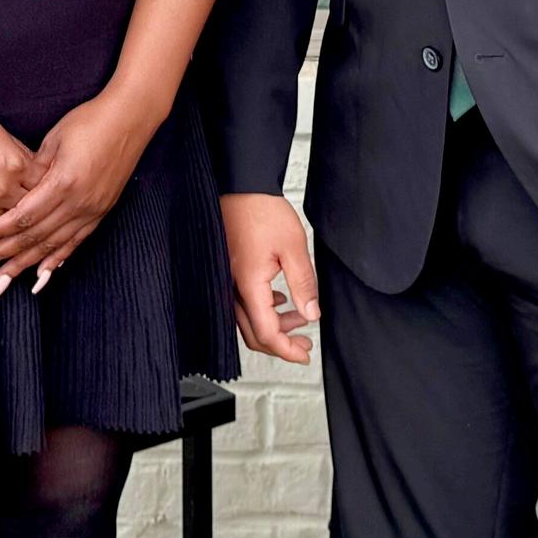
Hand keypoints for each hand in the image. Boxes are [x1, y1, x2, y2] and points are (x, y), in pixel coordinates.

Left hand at [0, 86, 160, 295]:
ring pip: (53, 246)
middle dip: (3, 256)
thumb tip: (15, 191)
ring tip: (2, 283)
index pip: (22, 216)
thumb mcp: (55, 140)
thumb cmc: (89, 122)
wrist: (130, 119)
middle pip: (34, 236)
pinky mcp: (101, 212)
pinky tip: (42, 276)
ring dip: (25, 265)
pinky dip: (56, 260)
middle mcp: (78, 203)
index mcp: (63, 183)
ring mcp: (92, 210)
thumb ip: (34, 169)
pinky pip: (75, 243)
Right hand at [0, 91, 40, 238]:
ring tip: (23, 233)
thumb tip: (34, 166)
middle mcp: (1, 190)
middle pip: (30, 210)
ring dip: (14, 228)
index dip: (50, 190)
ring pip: (7, 227)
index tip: (54, 194)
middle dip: (37, 213)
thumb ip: (19, 153)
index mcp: (15, 166)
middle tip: (44, 219)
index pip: (45, 186)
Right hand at [222, 192, 320, 363]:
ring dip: (272, 325)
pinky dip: (262, 309)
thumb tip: (312, 315)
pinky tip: (279, 298)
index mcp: (248, 284)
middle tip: (304, 343)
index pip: (265, 333)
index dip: (286, 349)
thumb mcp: (294, 247)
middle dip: (280, 343)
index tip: (304, 353)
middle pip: (252, 333)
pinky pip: (240, 303)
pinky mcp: (226, 271)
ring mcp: (225, 279)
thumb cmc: (263, 210)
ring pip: (245, 319)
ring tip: (298, 318)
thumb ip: (303, 284)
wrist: (241, 184)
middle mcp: (231, 287)